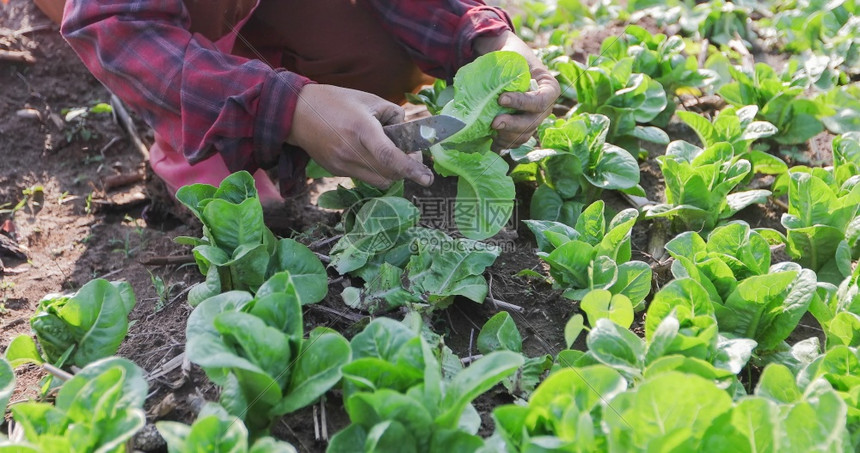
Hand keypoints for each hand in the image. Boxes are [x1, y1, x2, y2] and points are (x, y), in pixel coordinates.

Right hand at [287, 84, 433, 187]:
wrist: (297, 113)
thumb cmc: (335, 100)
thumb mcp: (369, 99)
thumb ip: (394, 115)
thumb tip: (409, 134)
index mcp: (361, 129)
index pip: (390, 157)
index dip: (412, 169)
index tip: (427, 178)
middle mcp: (351, 151)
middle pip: (389, 174)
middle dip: (406, 169)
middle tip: (410, 154)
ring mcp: (341, 164)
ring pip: (379, 181)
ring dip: (391, 172)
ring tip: (389, 154)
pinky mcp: (335, 171)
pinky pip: (364, 178)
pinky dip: (375, 170)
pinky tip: (368, 154)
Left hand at [473, 30, 560, 148]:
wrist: (505, 63)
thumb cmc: (511, 56)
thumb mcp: (514, 56)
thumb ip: (508, 70)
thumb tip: (493, 89)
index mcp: (549, 88)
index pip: (540, 101)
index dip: (522, 103)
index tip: (501, 99)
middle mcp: (545, 108)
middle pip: (532, 123)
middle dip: (513, 125)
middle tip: (494, 123)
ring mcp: (533, 120)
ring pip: (523, 136)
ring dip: (506, 136)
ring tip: (490, 130)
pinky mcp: (520, 129)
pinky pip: (514, 142)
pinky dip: (502, 143)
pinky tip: (490, 140)